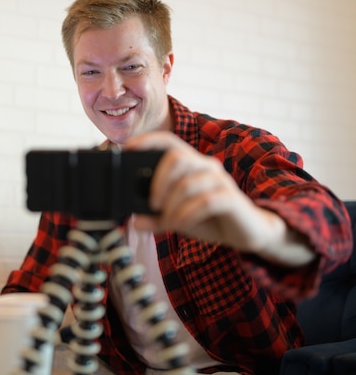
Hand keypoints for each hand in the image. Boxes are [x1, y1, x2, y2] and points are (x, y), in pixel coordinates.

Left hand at [124, 132, 314, 264]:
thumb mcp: (178, 218)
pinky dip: (186, 215)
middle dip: (158, 181)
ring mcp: (220, 180)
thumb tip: (135, 222)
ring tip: (168, 222)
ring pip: (187, 183)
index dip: (147, 140)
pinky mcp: (231, 198)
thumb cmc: (211, 219)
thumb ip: (156, 218)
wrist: (247, 234)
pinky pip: (204, 202)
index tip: (127, 148)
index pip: (169, 141)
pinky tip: (180, 224)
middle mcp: (206, 166)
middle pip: (176, 158)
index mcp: (191, 165)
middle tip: (152, 204)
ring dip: (171, 206)